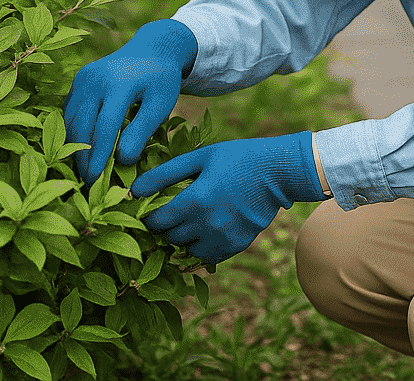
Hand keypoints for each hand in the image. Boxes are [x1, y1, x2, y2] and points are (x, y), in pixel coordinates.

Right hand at [63, 19, 197, 186]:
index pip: (105, 126)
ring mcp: (83, 79)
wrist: (152, 49)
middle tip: (87, 184)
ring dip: (75, 147)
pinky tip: (81, 151)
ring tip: (85, 172)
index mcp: (119, 83)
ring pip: (71, 121)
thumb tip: (122, 159)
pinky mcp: (77, 82)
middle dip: (82, 157)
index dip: (99, 155)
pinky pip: (70, 112)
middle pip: (82, 126)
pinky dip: (73, 132)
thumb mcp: (161, 103)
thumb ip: (142, 130)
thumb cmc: (160, 80)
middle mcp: (96, 79)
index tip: (97, 179)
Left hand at [129, 131, 328, 263]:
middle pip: (170, 238)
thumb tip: (134, 190)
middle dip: (168, 225)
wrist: (279, 171)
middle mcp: (207, 225)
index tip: (155, 207)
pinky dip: (204, 244)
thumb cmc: (237, 158)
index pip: (156, 222)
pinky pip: (209, 255)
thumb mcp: (201, 157)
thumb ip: (165, 174)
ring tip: (195, 217)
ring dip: (185, 237)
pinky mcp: (236, 246)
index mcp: (195, 201)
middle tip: (176, 209)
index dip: (151, 215)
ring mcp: (223, 238)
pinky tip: (211, 224)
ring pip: (187, 250)